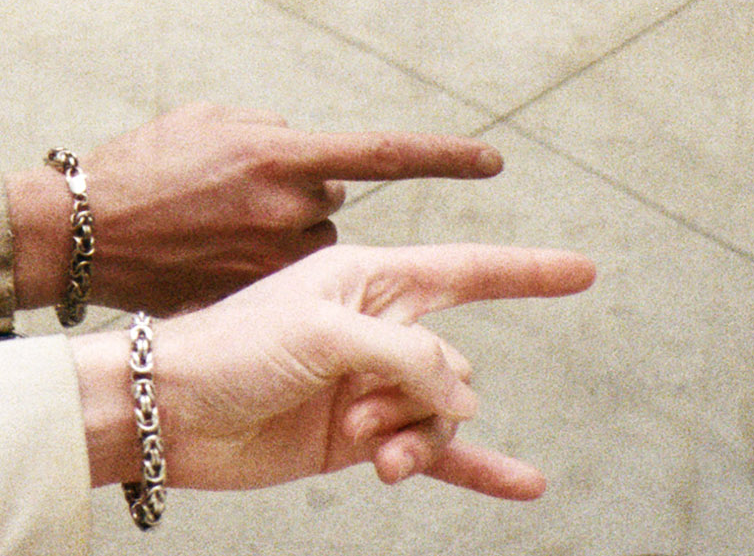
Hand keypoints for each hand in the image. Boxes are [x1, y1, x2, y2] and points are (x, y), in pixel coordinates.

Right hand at [7, 103, 503, 314]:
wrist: (79, 232)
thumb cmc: (140, 165)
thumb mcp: (208, 123)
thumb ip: (276, 135)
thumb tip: (320, 160)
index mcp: (279, 155)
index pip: (382, 155)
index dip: (440, 156)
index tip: (492, 162)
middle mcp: (285, 210)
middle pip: (332, 206)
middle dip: (299, 203)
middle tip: (240, 200)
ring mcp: (273, 264)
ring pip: (312, 255)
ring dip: (282, 245)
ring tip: (216, 237)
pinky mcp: (255, 303)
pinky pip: (287, 293)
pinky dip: (266, 284)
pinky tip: (217, 273)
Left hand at [69, 243, 597, 497]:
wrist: (169, 411)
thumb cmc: (231, 348)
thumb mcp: (323, 334)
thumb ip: (407, 358)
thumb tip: (462, 397)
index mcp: (366, 278)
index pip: (465, 269)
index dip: (525, 271)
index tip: (584, 271)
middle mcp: (374, 328)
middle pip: (454, 364)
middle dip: (424, 394)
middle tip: (359, 410)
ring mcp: (368, 385)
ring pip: (442, 415)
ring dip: (417, 437)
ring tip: (369, 450)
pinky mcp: (359, 436)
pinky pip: (435, 453)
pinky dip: (479, 469)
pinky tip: (525, 484)